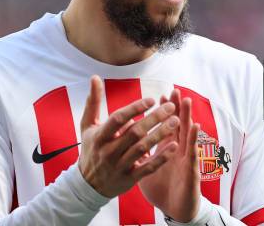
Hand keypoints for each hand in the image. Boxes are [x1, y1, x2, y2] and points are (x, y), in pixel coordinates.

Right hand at [78, 75, 179, 197]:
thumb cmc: (91, 149)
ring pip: (143, 148)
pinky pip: (148, 167)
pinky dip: (161, 157)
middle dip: (154, 118)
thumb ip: (93, 102)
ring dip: (161, 134)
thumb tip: (94, 77)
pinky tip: (175, 145)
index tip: (152, 100)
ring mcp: (119, 166)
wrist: (88, 185)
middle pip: (134, 132)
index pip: (118, 119)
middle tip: (171, 107)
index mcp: (100, 136)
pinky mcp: (129, 178)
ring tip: (176, 121)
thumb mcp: (87, 126)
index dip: (135, 108)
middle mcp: (109, 151)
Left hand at [139, 89, 200, 221]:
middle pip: (178, 125)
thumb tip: (124, 145)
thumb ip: (138, 156)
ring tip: (187, 100)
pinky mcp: (191, 170)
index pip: (164, 126)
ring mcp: (185, 159)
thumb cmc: (161, 190)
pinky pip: (193, 153)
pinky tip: (196, 127)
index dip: (162, 113)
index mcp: (166, 150)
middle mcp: (177, 151)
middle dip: (176, 108)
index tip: (159, 97)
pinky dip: (195, 139)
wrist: (174, 210)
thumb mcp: (146, 170)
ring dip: (187, 117)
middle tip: (175, 91)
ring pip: (187, 134)